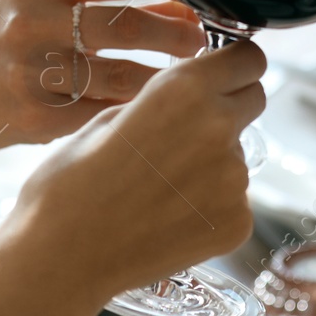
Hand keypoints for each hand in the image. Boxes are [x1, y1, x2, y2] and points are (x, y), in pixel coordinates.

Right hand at [0, 0, 203, 148]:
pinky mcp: (33, 116)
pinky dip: (135, 110)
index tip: (199, 0)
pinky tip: (152, 109)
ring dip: (164, 80)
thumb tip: (186, 3)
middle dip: (176, 36)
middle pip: (127, 26)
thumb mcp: (51, 4)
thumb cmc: (18, 42)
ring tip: (187, 80)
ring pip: (122, 76)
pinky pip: (104, 113)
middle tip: (200, 44)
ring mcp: (28, 71)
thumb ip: (112, 0)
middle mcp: (28, 21)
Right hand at [0, 40, 265, 303]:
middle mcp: (219, 127)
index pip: (248, 58)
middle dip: (230, 105)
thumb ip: (162, 98)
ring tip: (160, 186)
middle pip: (254, 99)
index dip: (235, 65)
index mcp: (185, 89)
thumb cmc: (70, 183)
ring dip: (213, 160)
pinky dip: (210, 204)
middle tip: (188, 129)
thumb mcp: (108, 116)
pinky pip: (233, 198)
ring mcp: (234, 179)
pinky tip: (168, 216)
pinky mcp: (238, 222)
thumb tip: (189, 93)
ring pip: (238, 153)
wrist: (61, 257)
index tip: (224, 73)